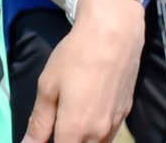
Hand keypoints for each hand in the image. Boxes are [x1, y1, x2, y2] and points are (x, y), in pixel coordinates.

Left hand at [22, 0, 143, 142]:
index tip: (41, 134)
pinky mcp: (125, 114)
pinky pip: (108, 135)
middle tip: (55, 123)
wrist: (114, 33)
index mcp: (75, 130)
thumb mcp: (48, 86)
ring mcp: (114, 125)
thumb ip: (39, 122)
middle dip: (65, 140)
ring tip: (71, 119)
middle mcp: (98, 135)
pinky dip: (96, 133)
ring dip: (81, 139)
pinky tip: (89, 112)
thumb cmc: (75, 57)